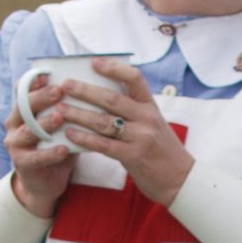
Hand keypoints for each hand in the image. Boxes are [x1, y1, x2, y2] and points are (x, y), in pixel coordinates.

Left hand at [4, 60, 192, 217]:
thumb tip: (103, 97)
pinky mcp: (133, 157)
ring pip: (104, 121)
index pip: (134, 78)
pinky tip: (70, 135)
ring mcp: (141, 137)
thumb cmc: (162, 151)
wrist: (181, 180)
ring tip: (60, 109)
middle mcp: (147, 118)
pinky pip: (104, 145)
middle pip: (111, 98)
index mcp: (151, 106)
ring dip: (78, 114)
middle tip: (65, 85)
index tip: (93, 62)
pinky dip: (85, 139)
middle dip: (85, 90)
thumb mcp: (153, 124)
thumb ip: (134, 111)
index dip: (113, 67)